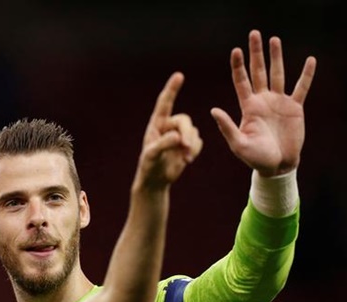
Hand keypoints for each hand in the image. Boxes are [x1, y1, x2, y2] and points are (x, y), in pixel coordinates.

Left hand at [136, 72, 202, 188]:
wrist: (155, 180)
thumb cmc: (148, 166)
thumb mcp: (151, 156)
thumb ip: (163, 144)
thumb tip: (178, 136)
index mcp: (156, 124)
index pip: (164, 103)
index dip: (172, 89)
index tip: (179, 75)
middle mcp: (168, 126)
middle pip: (184, 121)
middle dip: (187, 134)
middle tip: (185, 147)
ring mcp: (179, 135)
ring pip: (193, 132)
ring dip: (191, 146)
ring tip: (185, 159)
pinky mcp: (188, 145)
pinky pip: (198, 142)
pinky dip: (194, 150)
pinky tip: (186, 160)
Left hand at [210, 30, 316, 175]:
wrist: (277, 166)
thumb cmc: (255, 158)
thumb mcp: (238, 144)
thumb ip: (227, 127)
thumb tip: (213, 110)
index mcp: (248, 107)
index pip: (241, 81)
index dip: (238, 66)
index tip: (236, 50)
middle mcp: (262, 101)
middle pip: (258, 71)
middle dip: (256, 53)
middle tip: (254, 34)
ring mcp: (279, 103)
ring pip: (278, 74)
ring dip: (277, 57)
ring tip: (274, 39)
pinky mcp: (295, 108)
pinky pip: (301, 88)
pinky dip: (306, 75)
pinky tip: (310, 60)